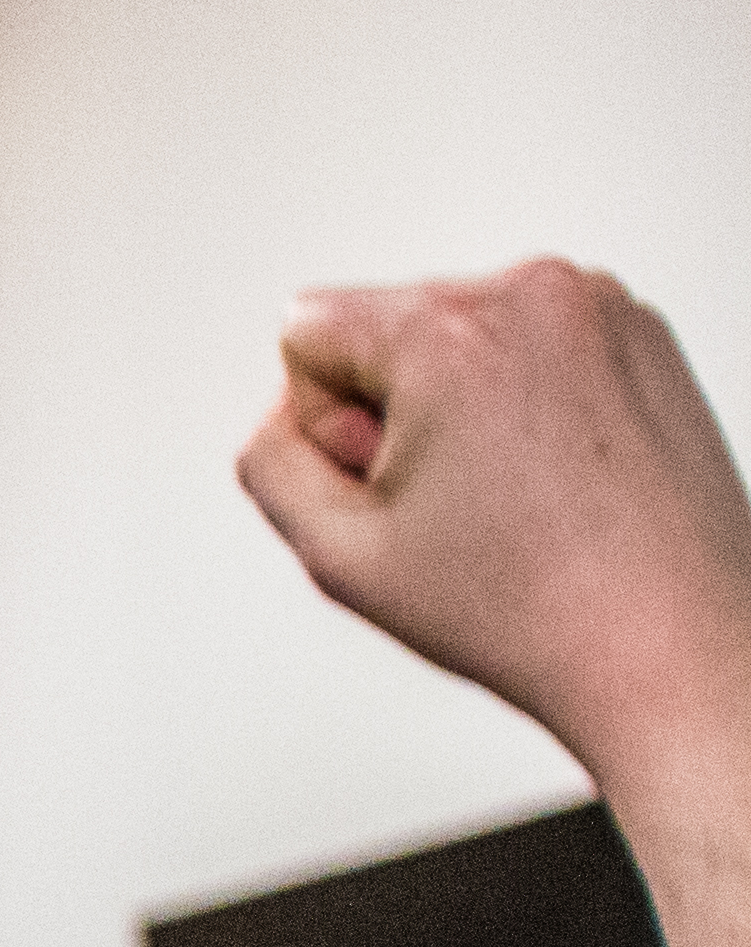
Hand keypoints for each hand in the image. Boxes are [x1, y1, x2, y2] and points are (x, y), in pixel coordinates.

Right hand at [239, 260, 750, 788]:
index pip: (306, 328)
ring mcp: (605, 310)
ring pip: (460, 337)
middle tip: (457, 504)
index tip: (393, 485)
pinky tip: (555, 480)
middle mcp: (535, 294)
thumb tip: (285, 417)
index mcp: (451, 333)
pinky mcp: (647, 337)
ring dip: (461, 407)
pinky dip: (526, 402)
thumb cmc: (537, 615)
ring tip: (514, 497)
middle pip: (387, 327)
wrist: (678, 652)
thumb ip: (268, 461)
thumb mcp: (337, 555)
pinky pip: (533, 346)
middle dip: (396, 410)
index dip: (325, 424)